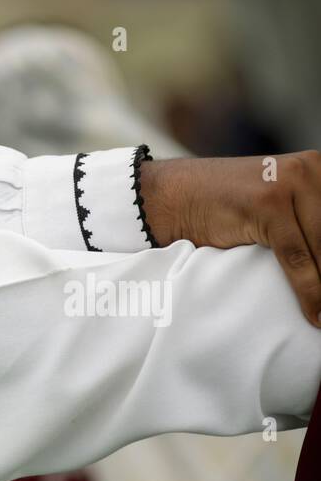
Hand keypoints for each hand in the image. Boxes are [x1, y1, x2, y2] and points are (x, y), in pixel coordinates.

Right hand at [141, 152, 320, 325]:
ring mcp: (289, 183)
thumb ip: (305, 223)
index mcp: (317, 168)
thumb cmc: (220, 209)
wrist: (174, 198)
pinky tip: (315, 312)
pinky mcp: (269, 204)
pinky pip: (297, 254)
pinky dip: (308, 289)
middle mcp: (310, 169)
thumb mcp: (275, 209)